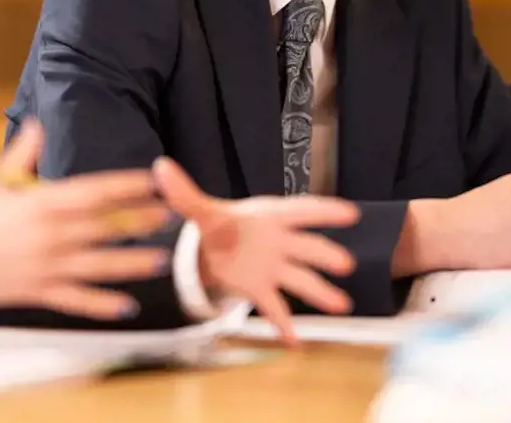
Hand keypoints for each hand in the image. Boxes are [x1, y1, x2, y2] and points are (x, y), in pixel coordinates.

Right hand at [0, 121, 171, 318]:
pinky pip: (75, 301)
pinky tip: (127, 305)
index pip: (92, 191)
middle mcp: (47, 235)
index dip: (124, 186)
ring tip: (161, 259)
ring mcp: (44, 267)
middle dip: (138, 221)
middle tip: (170, 216)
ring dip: (131, 263)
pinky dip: (101, 304)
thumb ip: (21, 155)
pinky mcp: (36, 293)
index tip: (151, 180)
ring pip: (97, 265)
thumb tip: (39, 126)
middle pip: (103, 226)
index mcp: (38, 203)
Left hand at [152, 157, 358, 345]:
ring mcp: (273, 267)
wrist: (210, 249)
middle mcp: (278, 242)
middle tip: (344, 264)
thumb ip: (183, 193)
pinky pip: (275, 308)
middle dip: (324, 255)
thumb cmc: (219, 223)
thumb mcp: (199, 209)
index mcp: (268, 216)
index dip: (324, 211)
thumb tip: (160, 167)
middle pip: (305, 247)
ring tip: (340, 305)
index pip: (299, 210)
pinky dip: (284, 326)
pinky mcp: (260, 289)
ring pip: (299, 279)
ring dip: (319, 292)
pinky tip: (296, 344)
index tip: (350, 213)